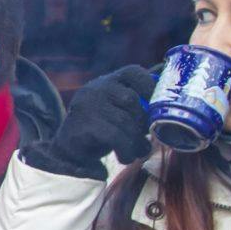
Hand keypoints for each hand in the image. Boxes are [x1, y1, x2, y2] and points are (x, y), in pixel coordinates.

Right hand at [25, 64, 156, 179]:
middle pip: (132, 101)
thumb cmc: (99, 129)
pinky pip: (116, 135)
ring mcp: (89, 104)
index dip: (150, 84)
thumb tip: (164, 103)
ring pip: (125, 121)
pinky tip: (125, 157)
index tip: (157, 104)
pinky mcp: (85, 122)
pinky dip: (126, 149)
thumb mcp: (116, 112)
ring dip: (136, 142)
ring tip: (138, 152)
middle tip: (145, 139)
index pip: (133, 72)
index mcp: (108, 82)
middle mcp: (97, 88)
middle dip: (143, 123)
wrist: (66, 149)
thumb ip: (136, 106)